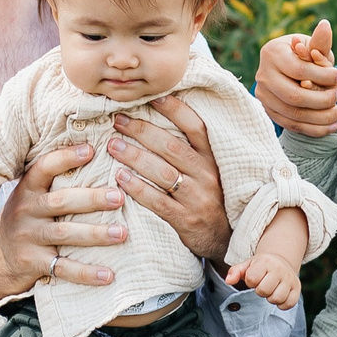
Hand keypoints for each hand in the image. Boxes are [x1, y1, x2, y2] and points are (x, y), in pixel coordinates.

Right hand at [0, 143, 125, 314]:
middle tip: (119, 197)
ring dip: (96, 234)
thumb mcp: (30, 198)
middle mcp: (25, 210)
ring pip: (65, 234)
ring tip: (121, 233)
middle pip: (61, 201)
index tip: (91, 150)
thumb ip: (54, 183)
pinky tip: (108, 275)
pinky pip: (63, 267)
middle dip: (92, 198)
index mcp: (27, 189)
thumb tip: (96, 156)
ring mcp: (27, 237)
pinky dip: (86, 273)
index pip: (44, 168)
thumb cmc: (26, 221)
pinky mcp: (32, 262)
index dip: (66, 158)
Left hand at [109, 94, 233, 264]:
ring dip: (134, 156)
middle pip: (171, 147)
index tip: (151, 97)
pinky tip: (119, 177)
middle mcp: (206, 175)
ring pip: (162, 172)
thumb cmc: (208, 197)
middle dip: (142, 131)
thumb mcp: (208, 170)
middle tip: (118, 120)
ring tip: (112, 145)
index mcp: (212, 159)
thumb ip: (190, 149)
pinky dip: (137, 188)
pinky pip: (157, 202)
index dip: (174, 110)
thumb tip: (161, 117)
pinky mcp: (185, 220)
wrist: (224, 239)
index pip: (195, 127)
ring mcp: (196, 198)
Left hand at [222, 250, 300, 308]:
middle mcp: (279, 269)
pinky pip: (288, 304)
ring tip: (271, 290)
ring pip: (277, 298)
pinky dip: (282, 304)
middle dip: (260, 291)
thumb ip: (235, 272)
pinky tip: (279, 296)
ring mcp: (290, 279)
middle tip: (262, 285)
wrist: (281, 261)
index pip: (252, 279)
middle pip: (263, 291)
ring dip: (270, 298)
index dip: (250, 281)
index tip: (254, 278)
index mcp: (265, 262)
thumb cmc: (260, 267)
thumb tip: (228, 281)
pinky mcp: (297, 288)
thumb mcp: (246, 265)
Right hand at [254, 19, 336, 136]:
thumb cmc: (303, 53)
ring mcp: (263, 96)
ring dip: (322, 117)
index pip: (299, 70)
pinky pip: (292, 126)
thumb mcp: (311, 45)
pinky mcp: (268, 111)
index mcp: (271, 53)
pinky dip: (315, 129)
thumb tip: (326, 25)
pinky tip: (333, 125)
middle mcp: (262, 75)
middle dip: (323, 100)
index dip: (324, 75)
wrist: (286, 68)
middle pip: (294, 96)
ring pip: (294, 115)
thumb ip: (319, 42)